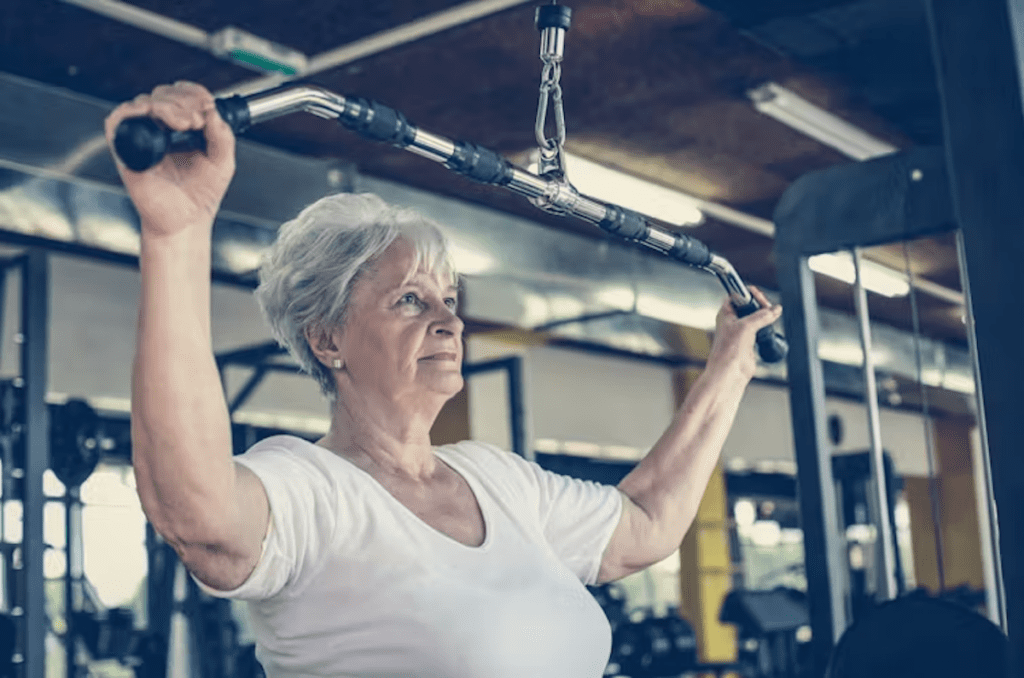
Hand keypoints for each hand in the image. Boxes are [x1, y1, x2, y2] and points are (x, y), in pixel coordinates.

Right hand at [103, 81, 235, 237]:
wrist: (185, 220)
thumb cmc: (201, 194)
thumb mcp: (222, 160)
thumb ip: (223, 135)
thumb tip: (214, 110)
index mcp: (182, 126)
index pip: (182, 93)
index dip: (194, 92)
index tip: (207, 104)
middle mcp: (161, 127)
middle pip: (164, 93)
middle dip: (184, 100)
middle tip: (197, 120)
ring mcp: (143, 136)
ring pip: (146, 101)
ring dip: (169, 106)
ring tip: (186, 124)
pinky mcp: (125, 148)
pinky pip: (119, 119)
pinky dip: (134, 111)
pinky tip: (154, 116)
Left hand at [707, 286, 782, 379]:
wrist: (730, 371)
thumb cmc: (727, 350)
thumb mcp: (746, 326)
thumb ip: (762, 316)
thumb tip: (775, 309)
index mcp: (726, 314)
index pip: (737, 296)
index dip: (748, 294)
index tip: (757, 293)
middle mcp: (732, 322)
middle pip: (749, 306)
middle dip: (760, 304)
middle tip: (768, 306)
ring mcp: (741, 332)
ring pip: (756, 318)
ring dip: (765, 316)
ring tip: (772, 314)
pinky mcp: (749, 342)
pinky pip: (760, 329)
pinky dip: (767, 326)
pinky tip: (771, 324)